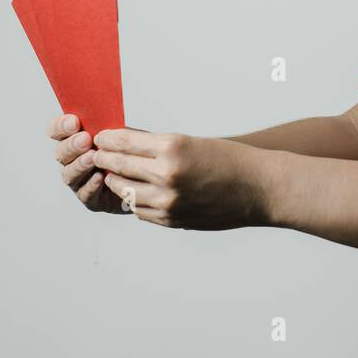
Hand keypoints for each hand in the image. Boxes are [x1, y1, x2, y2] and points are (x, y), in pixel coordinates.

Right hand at [48, 114, 127, 213]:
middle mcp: (72, 160)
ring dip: (80, 165)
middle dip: (72, 145)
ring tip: (92, 158)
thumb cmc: (129, 152)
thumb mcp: (121, 134)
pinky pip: (85, 194)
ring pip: (69, 174)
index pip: (56, 131)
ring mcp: (79, 180)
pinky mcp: (90, 199)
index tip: (74, 121)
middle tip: (85, 139)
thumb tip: (104, 107)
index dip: (61, 126)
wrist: (145, 179)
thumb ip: (108, 125)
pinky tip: (100, 178)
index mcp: (74, 139)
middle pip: (61, 153)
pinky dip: (91, 185)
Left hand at [92, 128, 269, 229]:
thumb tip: (124, 143)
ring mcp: (167, 201)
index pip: (124, 142)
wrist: (259, 189)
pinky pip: (139, 210)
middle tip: (97, 154)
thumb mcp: (192, 142)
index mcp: (173, 148)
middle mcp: (166, 175)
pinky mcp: (171, 220)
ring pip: (123, 191)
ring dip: (116, 181)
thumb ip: (156, 146)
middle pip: (118, 166)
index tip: (100, 138)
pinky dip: (134, 199)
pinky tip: (136, 191)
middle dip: (105, 159)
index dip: (108, 139)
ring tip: (114, 174)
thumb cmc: (230, 160)